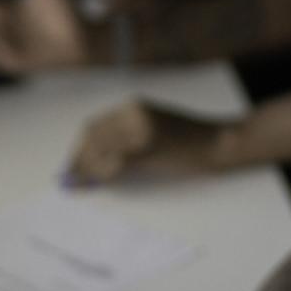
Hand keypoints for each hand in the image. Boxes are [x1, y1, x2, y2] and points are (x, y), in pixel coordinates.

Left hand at [64, 98, 237, 186]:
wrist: (220, 142)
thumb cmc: (188, 140)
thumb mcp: (152, 130)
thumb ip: (124, 140)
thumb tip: (91, 162)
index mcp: (134, 106)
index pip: (94, 127)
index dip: (78, 148)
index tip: (71, 167)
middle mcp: (135, 112)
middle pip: (93, 137)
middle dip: (78, 160)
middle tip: (71, 180)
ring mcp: (143, 127)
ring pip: (102, 150)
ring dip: (88, 168)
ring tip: (83, 184)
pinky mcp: (151, 146)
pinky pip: (118, 161)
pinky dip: (105, 173)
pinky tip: (101, 182)